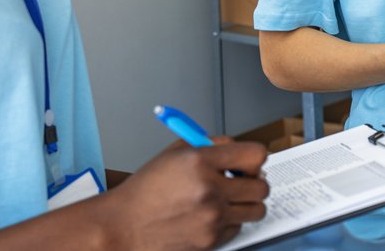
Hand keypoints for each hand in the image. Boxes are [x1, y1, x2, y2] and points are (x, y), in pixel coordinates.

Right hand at [103, 139, 269, 248]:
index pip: (256, 154)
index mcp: (200, 161)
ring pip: (256, 210)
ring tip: (228, 200)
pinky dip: (229, 222)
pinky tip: (210, 216)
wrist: (123, 226)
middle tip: (242, 182)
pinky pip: (238, 228)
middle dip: (254, 182)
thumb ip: (209, 145)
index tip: (250, 162)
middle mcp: (209, 189)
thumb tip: (238, 148)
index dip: (255, 158)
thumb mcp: (173, 154)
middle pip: (262, 186)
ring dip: (246, 204)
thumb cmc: (145, 191)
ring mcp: (212, 217)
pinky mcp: (211, 240)